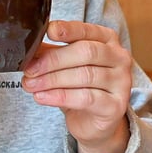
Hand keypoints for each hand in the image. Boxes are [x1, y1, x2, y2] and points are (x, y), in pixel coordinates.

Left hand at [21, 20, 132, 152]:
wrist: (94, 122)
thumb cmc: (80, 87)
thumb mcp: (64, 66)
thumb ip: (50, 53)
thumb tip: (30, 48)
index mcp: (107, 40)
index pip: (87, 30)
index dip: (67, 30)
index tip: (47, 31)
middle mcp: (119, 58)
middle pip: (85, 52)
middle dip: (53, 60)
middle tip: (30, 69)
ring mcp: (121, 82)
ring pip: (84, 75)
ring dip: (52, 80)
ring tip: (31, 85)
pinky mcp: (116, 106)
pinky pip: (85, 98)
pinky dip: (59, 97)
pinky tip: (42, 97)